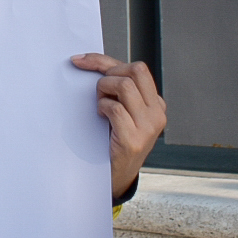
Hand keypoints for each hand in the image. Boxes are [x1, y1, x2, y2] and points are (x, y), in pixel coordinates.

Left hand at [71, 53, 165, 198]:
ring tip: (100, 105)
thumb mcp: (123, 112)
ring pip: (125, 86)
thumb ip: (117, 90)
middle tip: (97, 90)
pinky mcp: (133, 140)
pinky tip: (101, 118)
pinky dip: (102, 108)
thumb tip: (91, 63)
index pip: (136, 69)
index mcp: (155, 104)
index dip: (104, 60)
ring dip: (104, 90)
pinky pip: (115, 109)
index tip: (80, 60)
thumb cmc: (114, 140)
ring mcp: (148, 127)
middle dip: (108, 72)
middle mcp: (157, 113)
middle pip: (135, 71)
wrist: (115, 177)